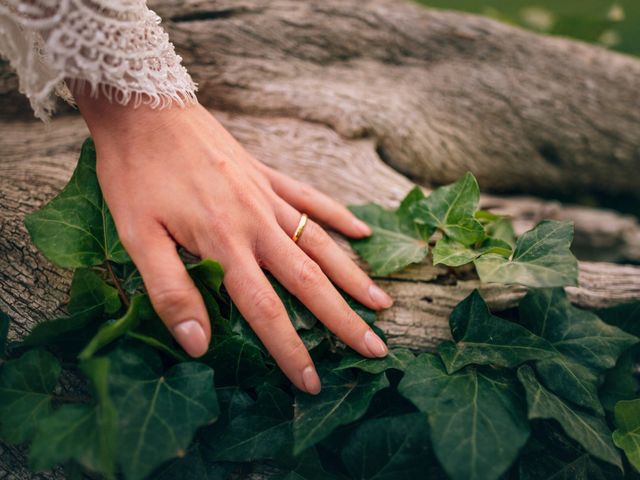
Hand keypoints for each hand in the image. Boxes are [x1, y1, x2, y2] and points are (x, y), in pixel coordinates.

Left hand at [74, 93, 392, 393]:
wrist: (145, 109)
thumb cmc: (136, 174)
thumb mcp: (136, 236)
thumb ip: (171, 290)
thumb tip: (199, 344)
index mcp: (226, 244)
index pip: (267, 310)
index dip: (291, 350)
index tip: (313, 381)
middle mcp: (257, 223)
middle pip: (310, 281)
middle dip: (343, 320)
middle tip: (376, 348)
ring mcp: (267, 197)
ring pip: (320, 243)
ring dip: (352, 276)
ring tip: (380, 302)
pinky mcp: (267, 175)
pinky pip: (311, 199)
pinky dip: (338, 216)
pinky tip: (360, 232)